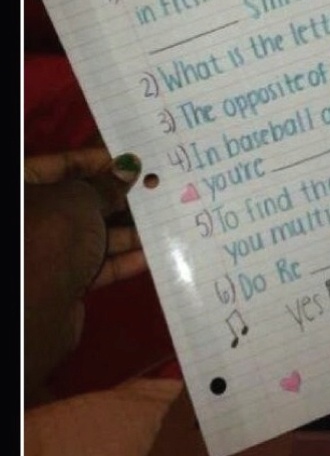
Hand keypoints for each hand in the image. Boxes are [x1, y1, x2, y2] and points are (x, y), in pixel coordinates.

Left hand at [24, 148, 144, 405]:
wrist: (35, 311)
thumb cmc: (52, 237)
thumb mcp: (80, 200)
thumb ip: (106, 185)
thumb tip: (128, 169)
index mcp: (24, 191)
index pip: (61, 164)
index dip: (98, 161)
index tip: (133, 161)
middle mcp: (32, 219)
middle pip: (80, 200)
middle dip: (118, 197)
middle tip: (154, 188)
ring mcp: (47, 252)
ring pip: (93, 233)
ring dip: (127, 229)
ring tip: (163, 218)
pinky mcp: (64, 281)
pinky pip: (97, 264)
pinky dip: (123, 258)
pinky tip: (152, 252)